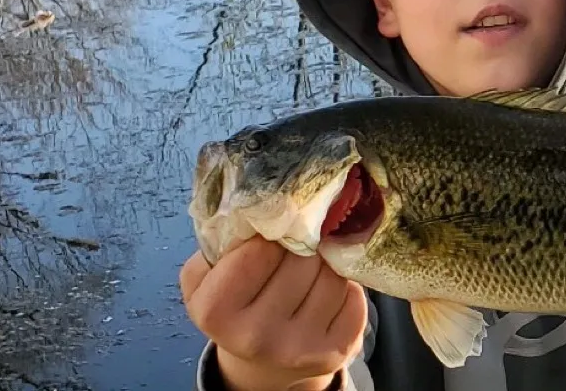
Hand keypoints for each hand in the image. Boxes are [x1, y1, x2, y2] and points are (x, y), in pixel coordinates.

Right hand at [180, 238, 367, 390]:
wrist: (259, 362)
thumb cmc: (235, 301)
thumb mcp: (209, 272)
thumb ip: (223, 238)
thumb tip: (264, 204)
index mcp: (217, 311)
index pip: (260, 249)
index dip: (271, 233)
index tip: (271, 235)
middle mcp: (255, 337)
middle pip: (301, 257)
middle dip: (303, 243)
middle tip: (295, 247)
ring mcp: (298, 349)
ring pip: (332, 273)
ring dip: (326, 263)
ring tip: (309, 270)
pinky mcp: (336, 352)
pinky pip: (356, 295)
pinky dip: (346, 288)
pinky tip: (324, 294)